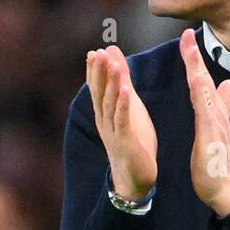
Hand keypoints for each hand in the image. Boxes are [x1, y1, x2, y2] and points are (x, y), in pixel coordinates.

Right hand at [86, 45, 157, 200]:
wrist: (134, 176)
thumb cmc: (131, 140)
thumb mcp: (128, 107)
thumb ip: (122, 83)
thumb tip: (115, 60)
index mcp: (104, 113)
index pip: (97, 89)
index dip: (95, 71)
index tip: (95, 52)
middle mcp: (104, 121)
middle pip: (100, 93)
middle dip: (99, 73)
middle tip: (98, 53)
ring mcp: (113, 131)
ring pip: (109, 104)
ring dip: (111, 84)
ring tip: (113, 65)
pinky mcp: (125, 141)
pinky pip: (122, 120)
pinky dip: (122, 105)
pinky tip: (125, 91)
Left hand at [179, 29, 229, 216]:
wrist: (224, 189)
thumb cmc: (217, 162)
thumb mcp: (216, 129)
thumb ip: (222, 106)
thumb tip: (227, 84)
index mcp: (213, 112)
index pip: (202, 81)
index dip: (195, 59)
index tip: (187, 38)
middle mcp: (216, 113)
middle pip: (204, 80)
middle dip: (195, 56)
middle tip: (188, 33)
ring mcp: (215, 123)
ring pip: (206, 91)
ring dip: (198, 68)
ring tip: (191, 48)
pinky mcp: (212, 135)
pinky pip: (207, 111)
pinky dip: (203, 94)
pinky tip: (197, 80)